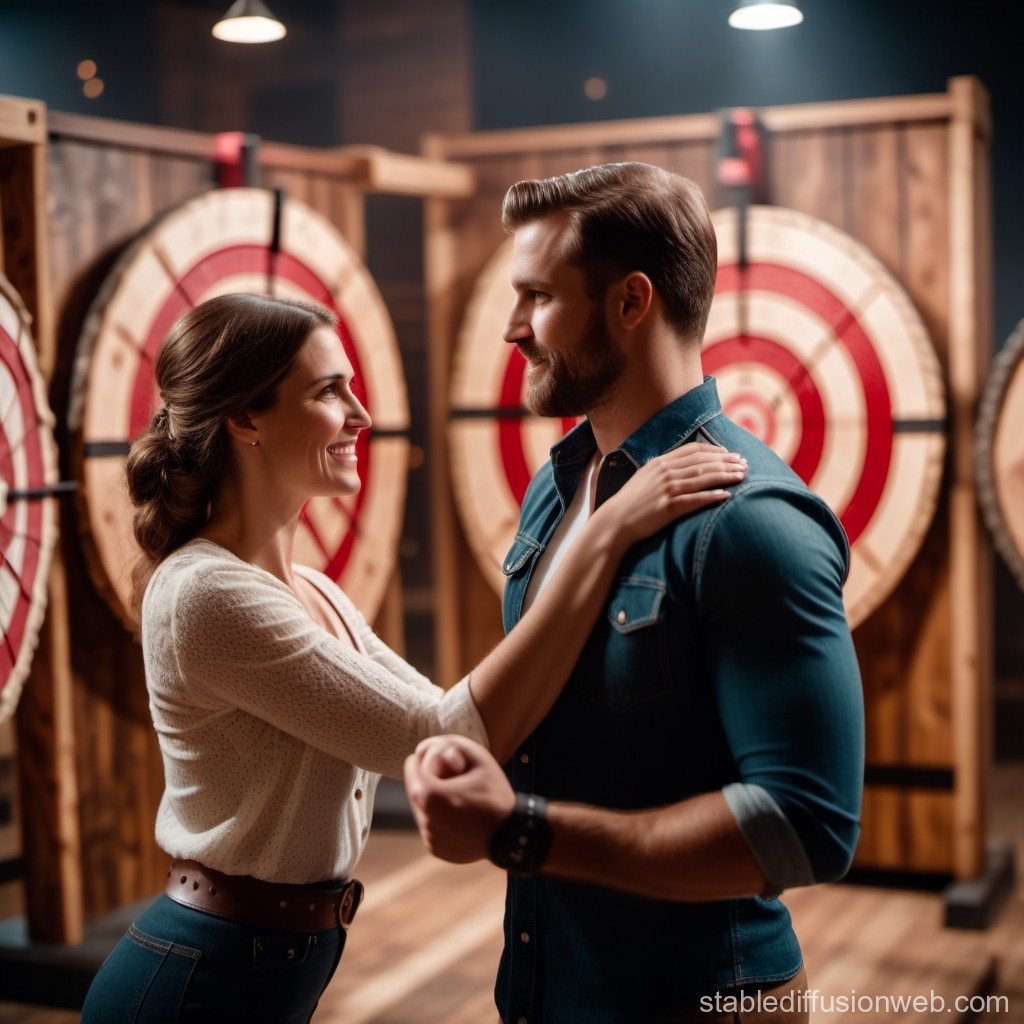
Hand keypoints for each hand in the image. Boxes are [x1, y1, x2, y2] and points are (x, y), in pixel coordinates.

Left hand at [403, 735, 515, 863]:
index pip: (412, 765)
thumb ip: (448, 744)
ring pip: (421, 809)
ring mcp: (430, 837)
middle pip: (415, 787)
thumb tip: (422, 750)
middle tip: (456, 782)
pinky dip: (440, 820)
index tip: (451, 767)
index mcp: (428, 794)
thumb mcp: (478, 757)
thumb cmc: (495, 793)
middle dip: (430, 781)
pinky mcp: (436, 850)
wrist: (513, 834)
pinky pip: (431, 826)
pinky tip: (461, 817)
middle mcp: (424, 819)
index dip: (431, 760)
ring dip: (434, 801)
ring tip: (461, 801)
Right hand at [598, 442, 746, 544]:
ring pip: (703, 478)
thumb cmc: (632, 501)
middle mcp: (665, 472)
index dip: (716, 450)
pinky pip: (696, 499)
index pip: (694, 450)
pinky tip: (727, 495)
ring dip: (725, 476)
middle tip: (744, 463)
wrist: (616, 521)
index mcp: (660, 462)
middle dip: (727, 461)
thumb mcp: (646, 477)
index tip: (731, 453)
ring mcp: (667, 489)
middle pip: (703, 462)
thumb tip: (684, 464)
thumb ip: (664, 468)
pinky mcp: (669, 507)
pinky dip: (712, 496)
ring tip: (742, 476)